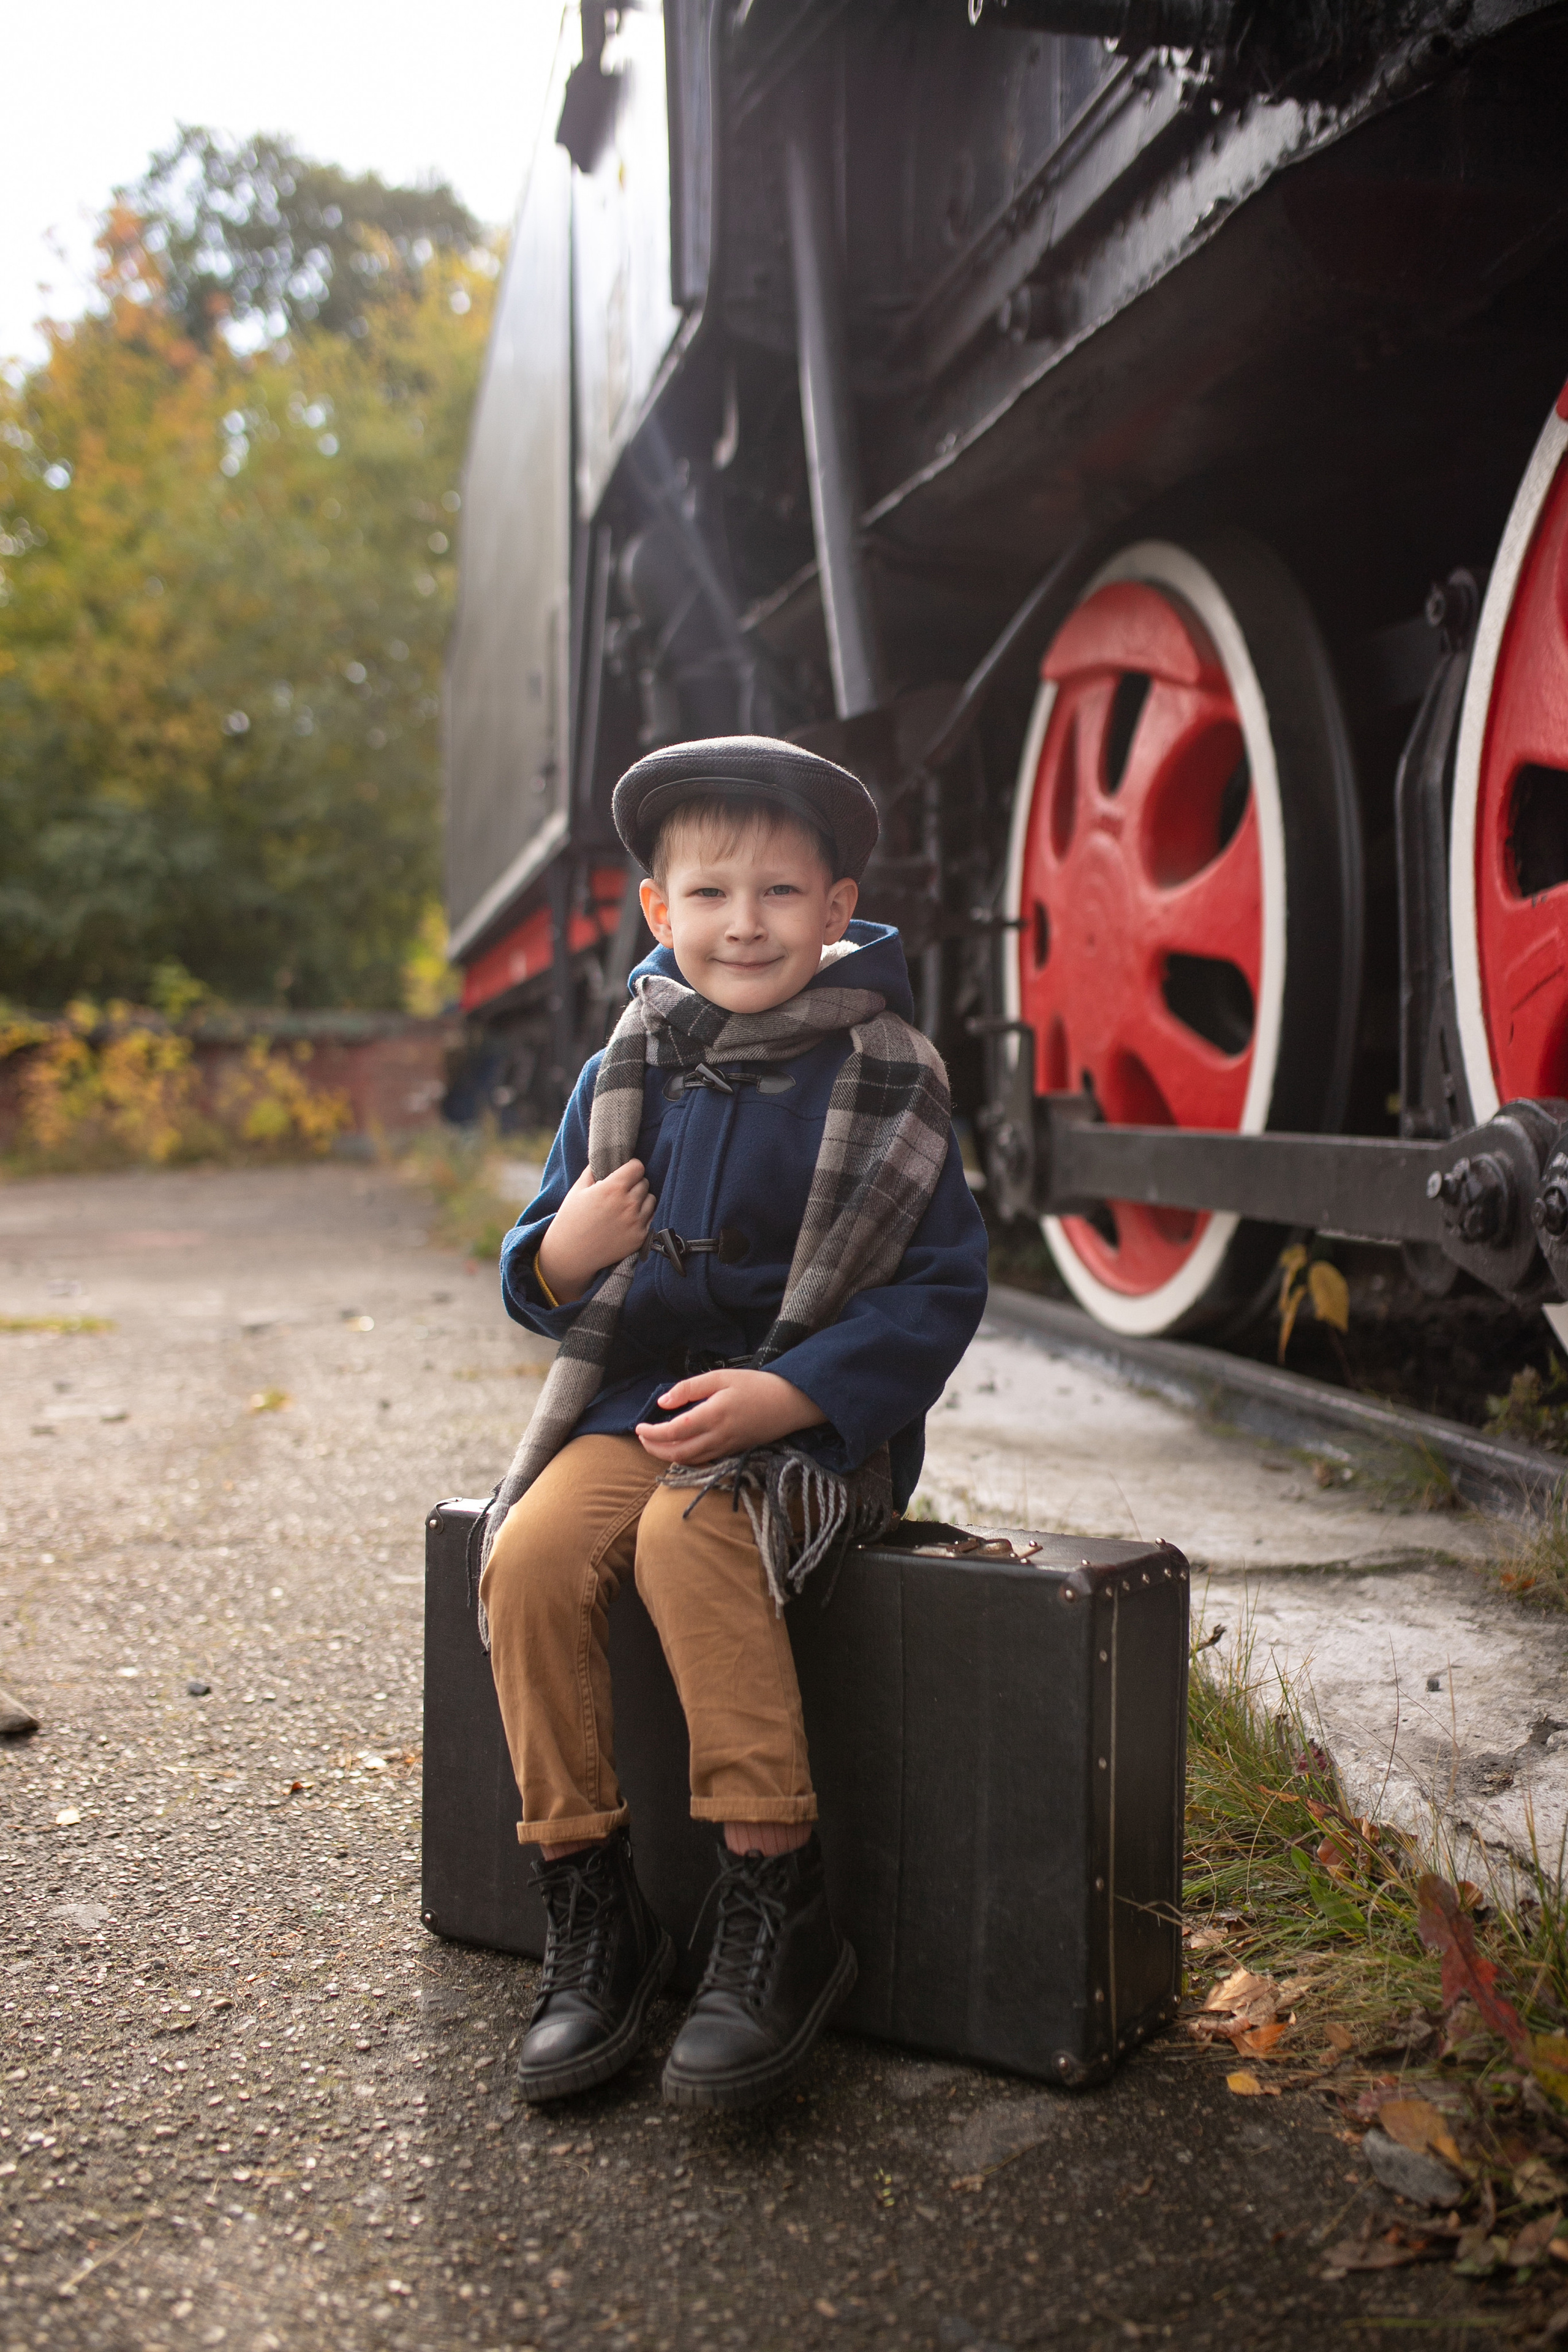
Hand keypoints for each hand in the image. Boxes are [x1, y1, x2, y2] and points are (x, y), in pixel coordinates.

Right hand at [536, 1161, 654, 1302]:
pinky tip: (626, 1219)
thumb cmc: (571, 1220)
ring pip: (650, 1199)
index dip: (630, 1168)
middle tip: (620, 1192)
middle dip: (634, 1183)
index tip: (624, 1173)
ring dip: (641, 1199)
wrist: (570, 1255)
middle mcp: (628, 1204)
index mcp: (612, 1188)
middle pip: (644, 1182)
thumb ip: (594, 1170)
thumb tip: (605, 1157)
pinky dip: (642, 1216)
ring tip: (624, 1205)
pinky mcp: (640, 1237)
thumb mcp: (578, 1190)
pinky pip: (650, 1218)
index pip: (638, 1166)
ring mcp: (636, 1222)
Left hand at [635, 1368, 825, 1467]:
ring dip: (667, 1455)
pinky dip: (685, 1458)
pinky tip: (678, 1448)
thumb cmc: (756, 1385)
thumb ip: (690, 1388)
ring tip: (654, 1443)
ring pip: (689, 1460)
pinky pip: (703, 1461)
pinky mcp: (734, 1452)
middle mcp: (719, 1436)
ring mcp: (727, 1447)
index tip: (639, 1427)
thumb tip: (663, 1402)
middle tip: (642, 1437)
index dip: (653, 1433)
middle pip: (678, 1453)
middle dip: (655, 1448)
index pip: (674, 1432)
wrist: (791, 1402)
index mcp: (714, 1415)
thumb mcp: (721, 1377)